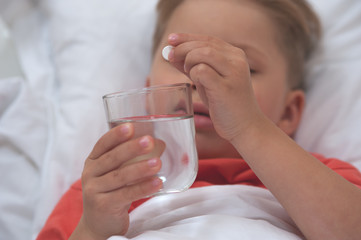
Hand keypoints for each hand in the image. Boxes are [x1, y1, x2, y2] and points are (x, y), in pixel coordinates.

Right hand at [71, 123, 162, 238]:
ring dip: (140, 169)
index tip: (130, 126)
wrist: (98, 223)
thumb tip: (159, 143)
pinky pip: (126, 194)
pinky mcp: (103, 206)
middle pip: (112, 158)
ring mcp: (94, 190)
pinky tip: (157, 183)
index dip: (116, 135)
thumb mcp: (115, 173)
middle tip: (149, 141)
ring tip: (157, 162)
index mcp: (93, 161)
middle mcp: (90, 174)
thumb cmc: (111, 192)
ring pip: (120, 177)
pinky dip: (143, 188)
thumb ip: (131, 159)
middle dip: (131, 148)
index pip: (103, 144)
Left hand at [167, 33, 263, 141]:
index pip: (208, 39)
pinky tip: (195, 83)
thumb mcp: (208, 81)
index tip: (170, 39)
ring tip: (188, 74)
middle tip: (170, 57)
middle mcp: (237, 60)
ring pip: (202, 53)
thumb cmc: (226, 105)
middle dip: (182, 49)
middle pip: (203, 44)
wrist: (246, 126)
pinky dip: (193, 74)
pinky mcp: (226, 88)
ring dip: (188, 61)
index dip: (187, 37)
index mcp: (235, 55)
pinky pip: (202, 71)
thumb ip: (194, 66)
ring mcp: (234, 73)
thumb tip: (172, 54)